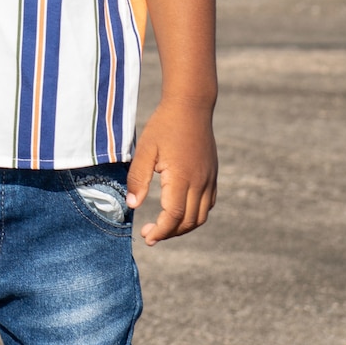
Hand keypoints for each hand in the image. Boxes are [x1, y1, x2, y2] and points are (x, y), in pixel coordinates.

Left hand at [126, 100, 216, 244]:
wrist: (191, 107)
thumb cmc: (164, 126)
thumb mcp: (145, 150)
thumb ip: (138, 178)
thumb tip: (133, 205)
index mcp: (182, 178)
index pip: (174, 216)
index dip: (161, 231)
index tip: (146, 237)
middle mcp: (200, 183)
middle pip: (189, 221)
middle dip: (170, 233)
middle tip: (150, 235)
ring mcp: (209, 179)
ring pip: (201, 215)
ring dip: (183, 227)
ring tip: (164, 227)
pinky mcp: (212, 175)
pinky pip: (208, 204)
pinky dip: (195, 214)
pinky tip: (180, 211)